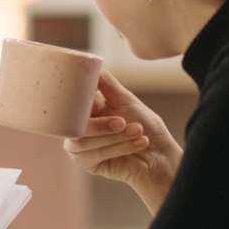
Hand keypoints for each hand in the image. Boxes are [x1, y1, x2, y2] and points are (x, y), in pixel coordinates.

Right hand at [63, 70, 182, 213]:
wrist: (159, 153)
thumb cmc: (144, 125)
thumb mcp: (124, 99)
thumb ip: (105, 83)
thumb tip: (91, 64)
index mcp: (84, 111)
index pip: (69, 104)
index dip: (77, 102)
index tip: (97, 100)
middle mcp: (78, 128)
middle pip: (74, 126)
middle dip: (102, 125)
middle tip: (123, 122)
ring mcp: (80, 148)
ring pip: (83, 142)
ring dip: (115, 137)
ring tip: (138, 132)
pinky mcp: (88, 164)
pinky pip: (94, 155)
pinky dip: (119, 148)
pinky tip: (139, 143)